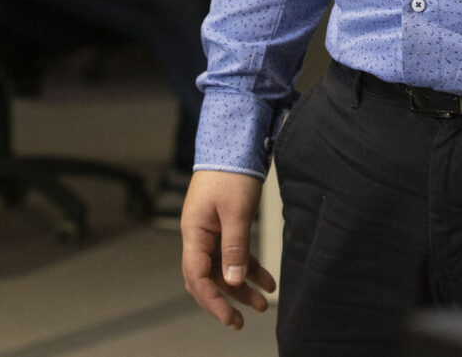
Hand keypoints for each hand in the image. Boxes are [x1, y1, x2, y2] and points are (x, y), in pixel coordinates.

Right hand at [182, 170, 274, 329]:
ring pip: (225, 267)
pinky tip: (267, 280)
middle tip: (241, 320)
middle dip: (225, 299)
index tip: (229, 317)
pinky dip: (249, 267)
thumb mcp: (236, 212)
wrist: (235, 141)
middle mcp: (199, 235)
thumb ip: (234, 247)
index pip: (196, 276)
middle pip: (208, 277)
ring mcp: (212, 230)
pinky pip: (236, 253)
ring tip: (262, 304)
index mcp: (194, 232)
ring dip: (242, 286)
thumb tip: (232, 281)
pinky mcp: (226, 224)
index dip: (212, 300)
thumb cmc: (231, 172)